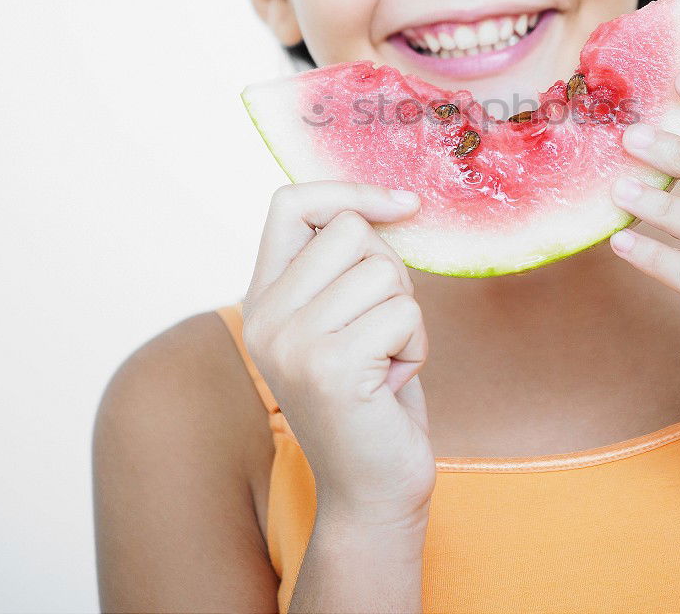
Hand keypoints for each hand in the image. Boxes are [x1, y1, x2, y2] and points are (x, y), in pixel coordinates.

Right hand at [241, 182, 435, 530]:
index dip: (350, 191)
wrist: (371, 488)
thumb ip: (345, 264)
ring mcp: (293, 342)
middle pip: (352, 231)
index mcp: (263, 298)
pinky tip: (392, 383)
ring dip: (406, 316)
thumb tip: (393, 202)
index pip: (289, 203)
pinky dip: (416, 347)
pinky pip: (405, 315)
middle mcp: (265, 317)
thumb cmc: (372, 395)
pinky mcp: (331, 368)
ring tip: (384, 360)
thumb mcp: (345, 317)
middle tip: (381, 328)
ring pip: (385, 272)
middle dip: (390, 272)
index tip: (402, 205)